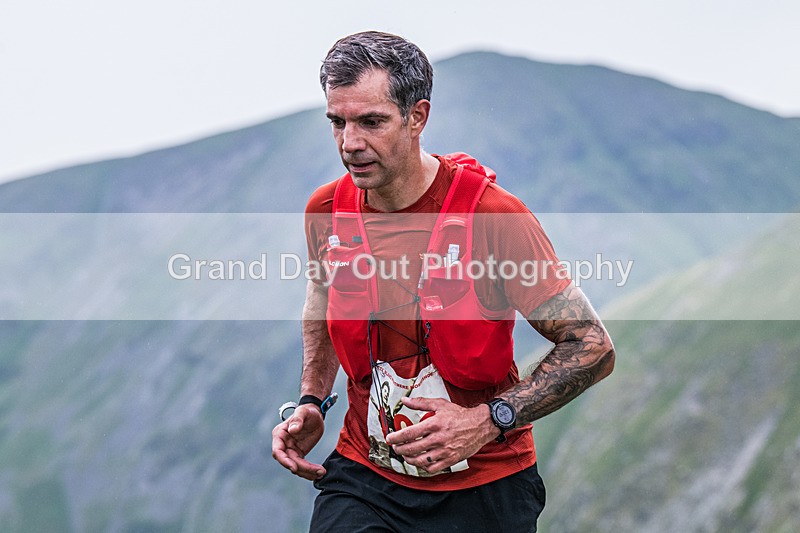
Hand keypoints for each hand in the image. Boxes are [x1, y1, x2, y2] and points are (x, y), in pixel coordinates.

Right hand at [271, 404, 325, 479]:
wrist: (315, 415)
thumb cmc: (307, 411)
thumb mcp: (303, 412)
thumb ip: (298, 419)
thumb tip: (293, 429)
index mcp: (280, 434)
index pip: (278, 451)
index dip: (284, 461)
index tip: (294, 468)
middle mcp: (283, 444)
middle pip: (288, 462)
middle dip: (301, 469)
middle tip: (317, 471)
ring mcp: (291, 450)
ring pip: (296, 466)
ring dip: (307, 472)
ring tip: (322, 472)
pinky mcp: (299, 454)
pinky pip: (302, 466)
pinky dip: (310, 471)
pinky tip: (320, 472)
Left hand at [384, 397, 498, 473]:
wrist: (480, 425)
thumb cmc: (460, 415)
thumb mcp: (440, 404)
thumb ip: (420, 403)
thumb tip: (405, 401)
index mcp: (434, 424)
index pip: (410, 433)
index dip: (396, 437)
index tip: (390, 438)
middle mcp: (439, 438)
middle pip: (412, 448)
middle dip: (400, 449)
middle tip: (396, 447)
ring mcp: (445, 451)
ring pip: (421, 460)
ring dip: (409, 459)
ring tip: (406, 455)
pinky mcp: (451, 459)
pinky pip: (433, 468)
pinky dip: (423, 467)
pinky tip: (420, 462)